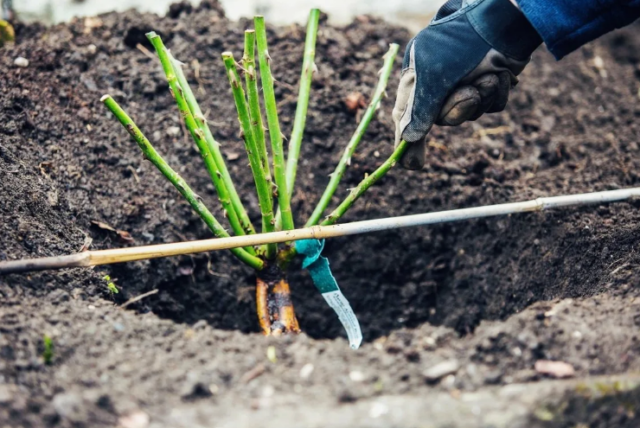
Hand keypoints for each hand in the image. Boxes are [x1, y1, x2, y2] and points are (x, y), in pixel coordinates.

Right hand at [392, 0, 541, 169]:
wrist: (502, 22)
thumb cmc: (460, 43)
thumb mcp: (432, 77)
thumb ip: (418, 110)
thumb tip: (407, 141)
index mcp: (417, 79)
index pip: (407, 116)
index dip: (407, 140)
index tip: (410, 165)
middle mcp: (439, 85)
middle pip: (444, 119)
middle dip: (459, 109)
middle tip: (468, 92)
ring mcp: (465, 85)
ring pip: (471, 114)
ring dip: (482, 97)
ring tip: (487, 73)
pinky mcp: (489, 85)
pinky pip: (492, 106)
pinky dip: (498, 92)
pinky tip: (500, 73)